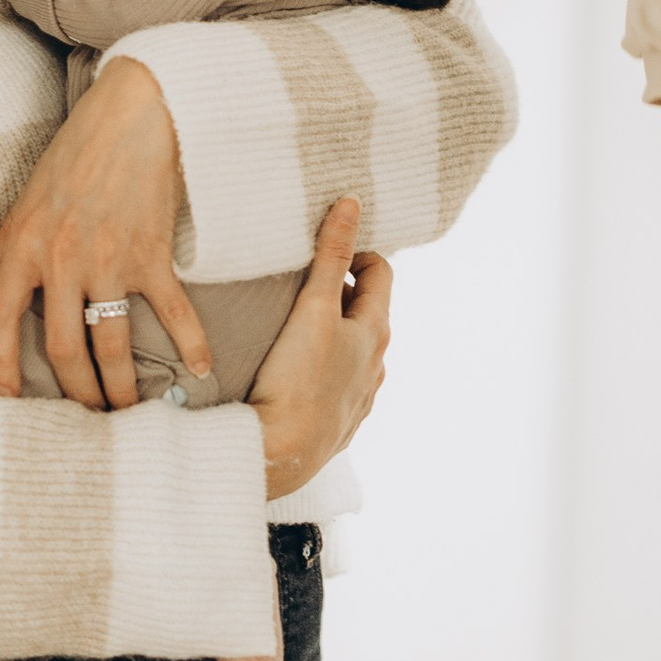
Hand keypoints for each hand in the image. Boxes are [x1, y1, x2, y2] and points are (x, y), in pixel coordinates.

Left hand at [0, 56, 214, 406]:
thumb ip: (3, 243)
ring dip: (120, 386)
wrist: (132, 114)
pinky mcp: (153, 254)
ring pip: (111, 343)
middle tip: (85, 418)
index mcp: (26, 248)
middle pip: (63, 349)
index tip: (6, 401)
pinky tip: (199, 370)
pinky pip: (173, 312)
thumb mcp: (28, 195)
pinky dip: (190, 344)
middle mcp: (63, 262)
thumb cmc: (77, 150)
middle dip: (75, 393)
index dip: (1, 366)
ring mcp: (110, 261)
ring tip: (127, 412)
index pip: (2, 320)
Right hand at [251, 201, 392, 495]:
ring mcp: (360, 396)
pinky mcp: (338, 422)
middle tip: (302, 282)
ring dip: (331, 332)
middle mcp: (376, 364)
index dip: (355, 253)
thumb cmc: (298, 379)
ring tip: (293, 326)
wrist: (281, 454)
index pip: (379, 272)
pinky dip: (323, 367)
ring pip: (352, 350)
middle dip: (339, 291)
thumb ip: (330, 257)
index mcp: (376, 331)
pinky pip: (337, 384)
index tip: (323, 250)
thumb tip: (351, 205)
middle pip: (366, 311)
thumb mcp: (314, 308)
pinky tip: (294, 371)